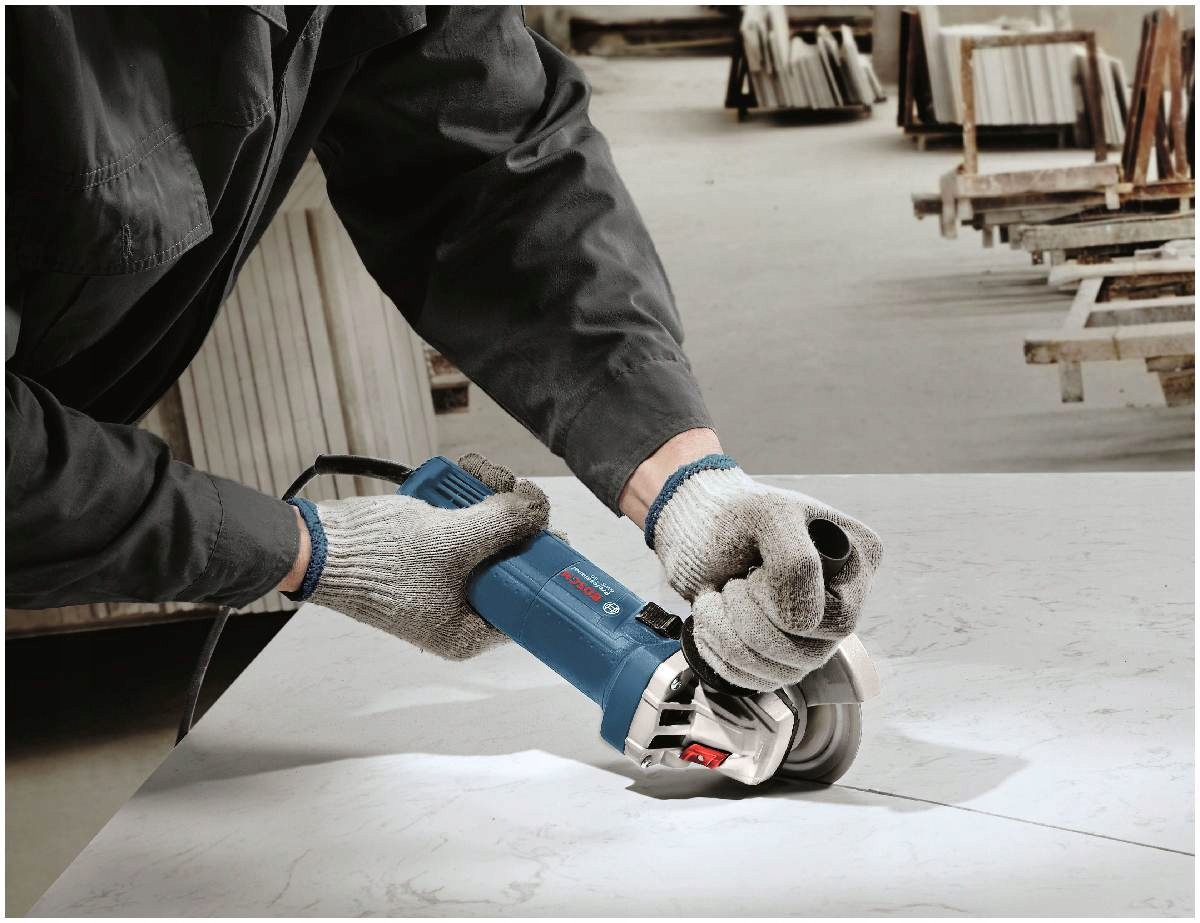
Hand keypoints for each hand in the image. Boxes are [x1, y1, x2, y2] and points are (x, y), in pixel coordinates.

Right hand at [286, 454, 548, 659]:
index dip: (542, 564)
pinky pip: (462, 532)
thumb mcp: (455, 541)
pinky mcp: (429, 559)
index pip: (526, 601)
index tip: (550, 532)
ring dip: (488, 505)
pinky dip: (464, 505)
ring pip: (487, 541)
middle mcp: (458, 614)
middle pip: (509, 566)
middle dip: (511, 524)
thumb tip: (539, 509)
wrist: (319, 546)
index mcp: (467, 632)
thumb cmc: (379, 560)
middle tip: (511, 494)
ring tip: (480, 479)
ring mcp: (443, 586)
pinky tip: (461, 481)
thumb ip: (505, 526)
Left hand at [645, 456, 881, 690]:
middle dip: (750, 624)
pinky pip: (761, 681)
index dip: (782, 604)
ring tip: (713, 601)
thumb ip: (795, 563)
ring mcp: (814, 630)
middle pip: (810, 653)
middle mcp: (845, 599)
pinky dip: (723, 656)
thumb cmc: (733, 513)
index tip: (751, 572)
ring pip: (784, 672)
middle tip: (729, 587)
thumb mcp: (766, 515)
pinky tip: (710, 622)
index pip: (835, 619)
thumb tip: (804, 622)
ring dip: (730, 640)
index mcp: (858, 560)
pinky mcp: (782, 651)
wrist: (695, 528)